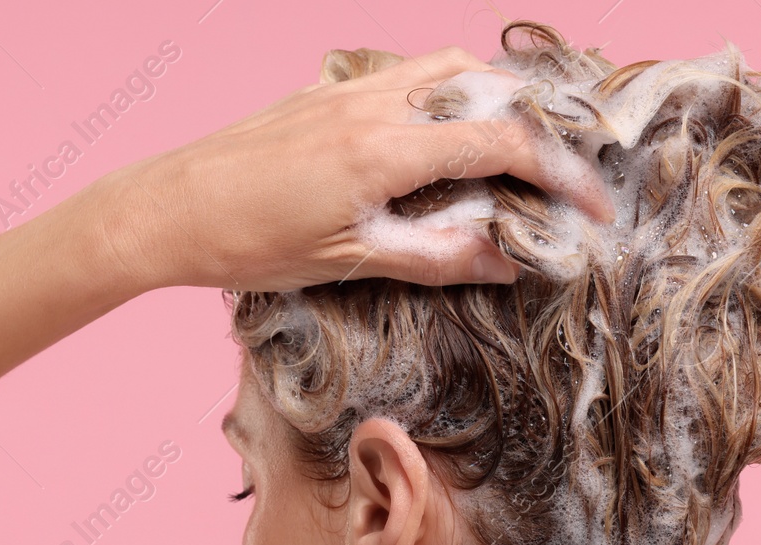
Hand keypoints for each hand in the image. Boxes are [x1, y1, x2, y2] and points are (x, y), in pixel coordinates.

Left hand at [97, 46, 614, 292]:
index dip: (561, 176)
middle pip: (486, 86)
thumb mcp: (347, 261)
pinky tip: (436, 135)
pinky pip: (401, 76)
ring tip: (510, 148)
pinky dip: (440, 94)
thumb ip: (432, 255)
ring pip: (443, 69)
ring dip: (489, 100)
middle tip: (562, 169)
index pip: (503, 144)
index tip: (594, 208)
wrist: (165, 210)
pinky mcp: (320, 95)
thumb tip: (504, 259)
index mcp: (387, 148)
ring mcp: (345, 92)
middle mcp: (373, 104)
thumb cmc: (246, 244)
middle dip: (537, 123)